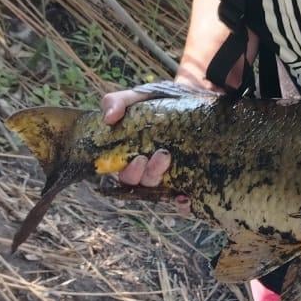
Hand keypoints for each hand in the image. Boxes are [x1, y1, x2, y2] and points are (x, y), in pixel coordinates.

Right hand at [100, 79, 198, 213]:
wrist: (191, 98)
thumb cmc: (157, 101)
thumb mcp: (136, 97)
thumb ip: (117, 102)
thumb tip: (109, 118)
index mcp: (131, 157)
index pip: (125, 175)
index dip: (129, 173)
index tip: (137, 159)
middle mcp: (149, 170)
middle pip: (142, 184)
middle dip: (147, 174)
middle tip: (159, 155)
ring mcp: (169, 174)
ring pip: (159, 189)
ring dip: (160, 177)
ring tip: (167, 157)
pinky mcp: (189, 177)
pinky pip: (182, 199)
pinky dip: (182, 203)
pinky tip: (184, 197)